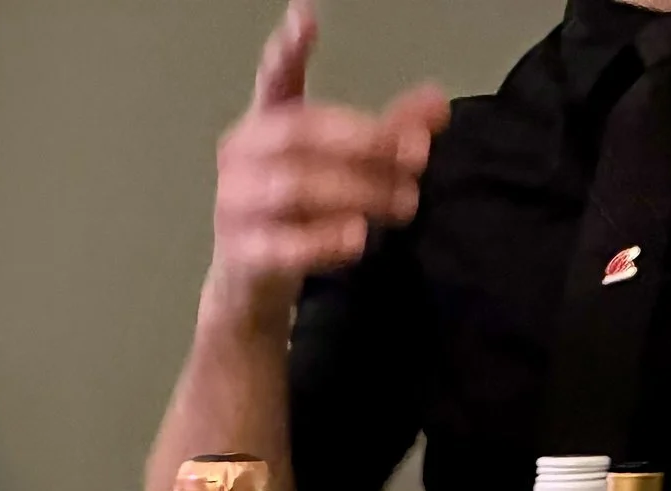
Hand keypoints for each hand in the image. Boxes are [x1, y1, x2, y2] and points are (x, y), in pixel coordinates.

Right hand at [206, 3, 448, 330]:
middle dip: (363, 143)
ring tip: (404, 204)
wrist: (251, 284)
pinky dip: (324, 241)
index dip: (286, 50)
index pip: (273, 79)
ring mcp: (233, 206)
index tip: (305, 16)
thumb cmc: (298, 216)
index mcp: (266, 125)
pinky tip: (357, 237)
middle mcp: (241, 158)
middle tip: (416, 158)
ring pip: (294, 189)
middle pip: (299, 135)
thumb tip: (437, 105)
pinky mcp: (240, 254)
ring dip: (357, 193)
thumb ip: (389, 135)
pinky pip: (283, 245)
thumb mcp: (345, 170)